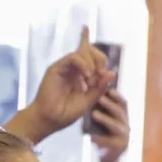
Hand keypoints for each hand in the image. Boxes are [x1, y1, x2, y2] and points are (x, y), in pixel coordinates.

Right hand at [20, 27, 114, 141]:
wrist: (50, 119)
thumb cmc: (66, 113)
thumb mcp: (89, 100)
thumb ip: (100, 87)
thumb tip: (112, 72)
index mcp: (80, 74)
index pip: (88, 54)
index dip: (91, 46)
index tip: (91, 41)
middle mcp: (72, 68)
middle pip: (89, 50)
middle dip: (100, 59)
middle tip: (100, 74)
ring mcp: (64, 67)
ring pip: (82, 52)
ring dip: (92, 64)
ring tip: (90, 79)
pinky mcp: (56, 68)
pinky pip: (74, 57)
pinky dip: (84, 65)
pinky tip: (86, 76)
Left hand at [91, 89, 129, 161]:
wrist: (107, 159)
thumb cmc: (103, 137)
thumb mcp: (102, 123)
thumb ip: (100, 110)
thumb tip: (91, 94)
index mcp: (123, 118)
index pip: (123, 104)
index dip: (117, 95)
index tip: (108, 89)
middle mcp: (126, 126)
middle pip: (120, 112)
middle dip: (110, 104)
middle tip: (99, 97)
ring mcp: (125, 137)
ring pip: (115, 126)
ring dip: (105, 119)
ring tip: (93, 114)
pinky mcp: (120, 148)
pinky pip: (109, 142)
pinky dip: (99, 139)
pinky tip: (90, 137)